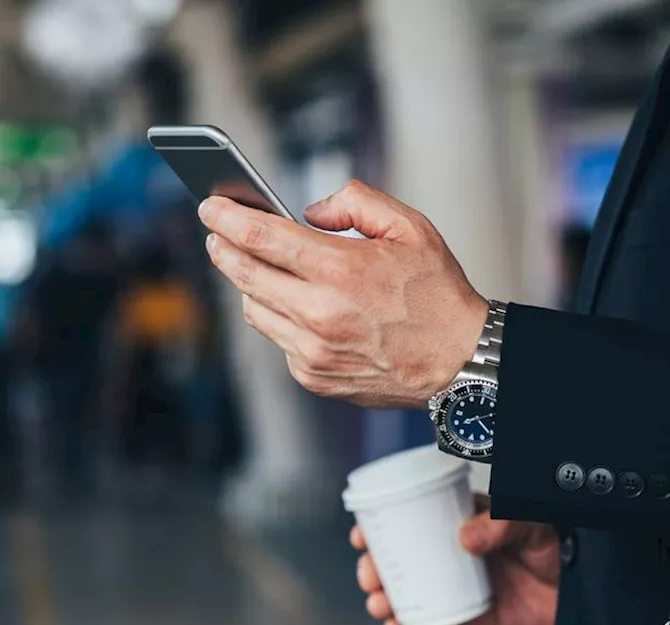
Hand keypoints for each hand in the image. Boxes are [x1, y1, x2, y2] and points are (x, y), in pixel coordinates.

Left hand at [199, 180, 488, 408]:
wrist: (459, 361)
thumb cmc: (437, 294)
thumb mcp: (409, 227)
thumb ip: (356, 203)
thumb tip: (310, 211)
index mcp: (341, 270)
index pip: (262, 238)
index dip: (228, 218)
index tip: (210, 206)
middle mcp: (320, 313)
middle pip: (245, 274)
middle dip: (223, 247)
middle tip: (217, 232)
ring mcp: (313, 350)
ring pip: (255, 309)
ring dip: (250, 284)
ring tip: (257, 266)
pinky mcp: (313, 376)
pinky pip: (278, 339)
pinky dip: (280, 318)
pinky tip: (297, 305)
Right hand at [352, 495, 559, 624]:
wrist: (584, 587)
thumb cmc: (559, 543)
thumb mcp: (530, 521)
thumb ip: (501, 524)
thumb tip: (466, 538)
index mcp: (461, 518)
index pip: (411, 515)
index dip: (380, 523)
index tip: (363, 531)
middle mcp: (453, 550)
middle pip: (400, 556)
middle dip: (375, 565)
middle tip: (370, 573)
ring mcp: (458, 583)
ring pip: (409, 589)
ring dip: (385, 595)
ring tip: (378, 601)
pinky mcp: (469, 614)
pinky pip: (432, 619)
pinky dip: (410, 624)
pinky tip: (396, 624)